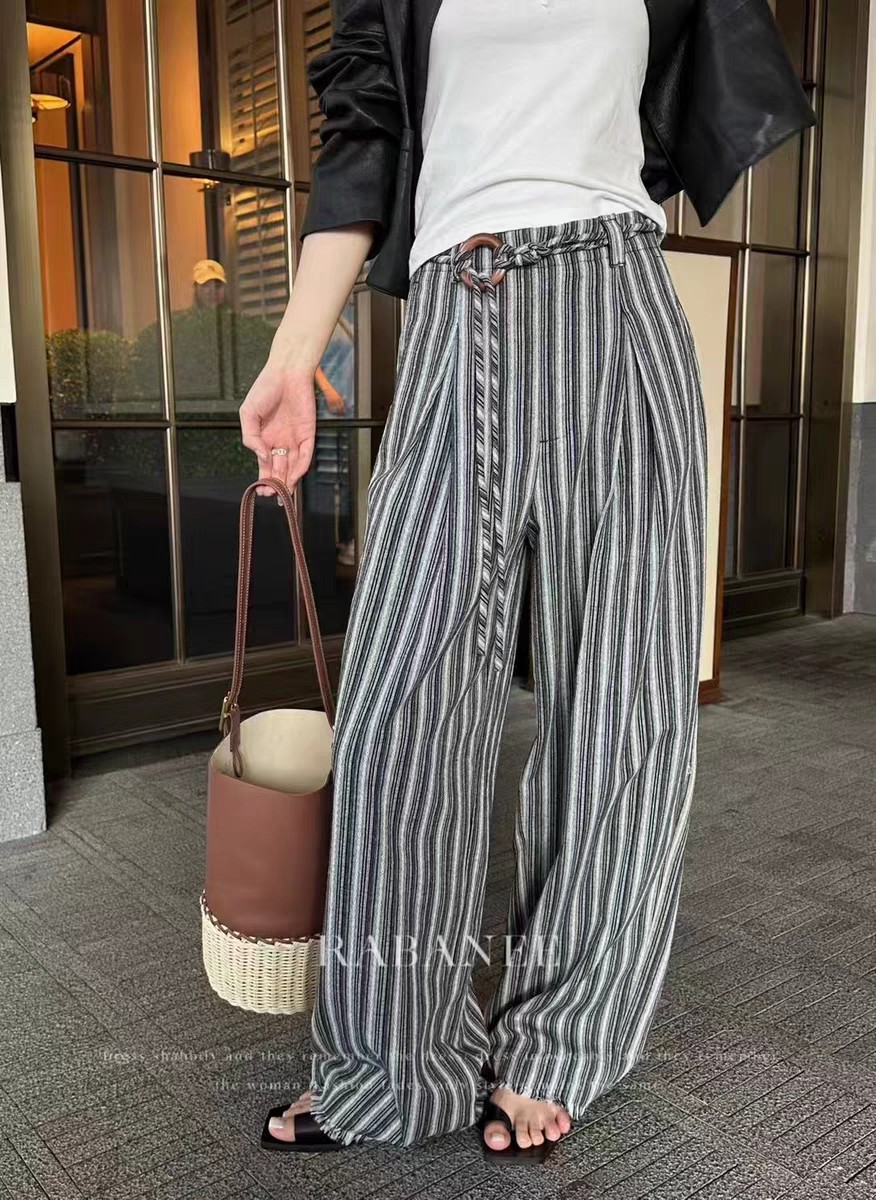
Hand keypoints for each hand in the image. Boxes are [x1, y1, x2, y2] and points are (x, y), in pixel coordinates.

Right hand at [239, 364, 315, 495]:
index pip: (265, 465)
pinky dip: (301, 466)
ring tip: (283, 493)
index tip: (261, 491)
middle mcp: (280, 441)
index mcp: (265, 438)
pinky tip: (294, 476)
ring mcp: (295, 438)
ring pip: (293, 466)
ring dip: (289, 480)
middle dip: (276, 484)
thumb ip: (251, 437)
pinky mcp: (309, 433)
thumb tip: (261, 457)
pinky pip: (306, 454)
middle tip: (272, 496)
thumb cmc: (265, 388)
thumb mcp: (248, 413)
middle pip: (279, 469)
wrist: (286, 371)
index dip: (263, 479)